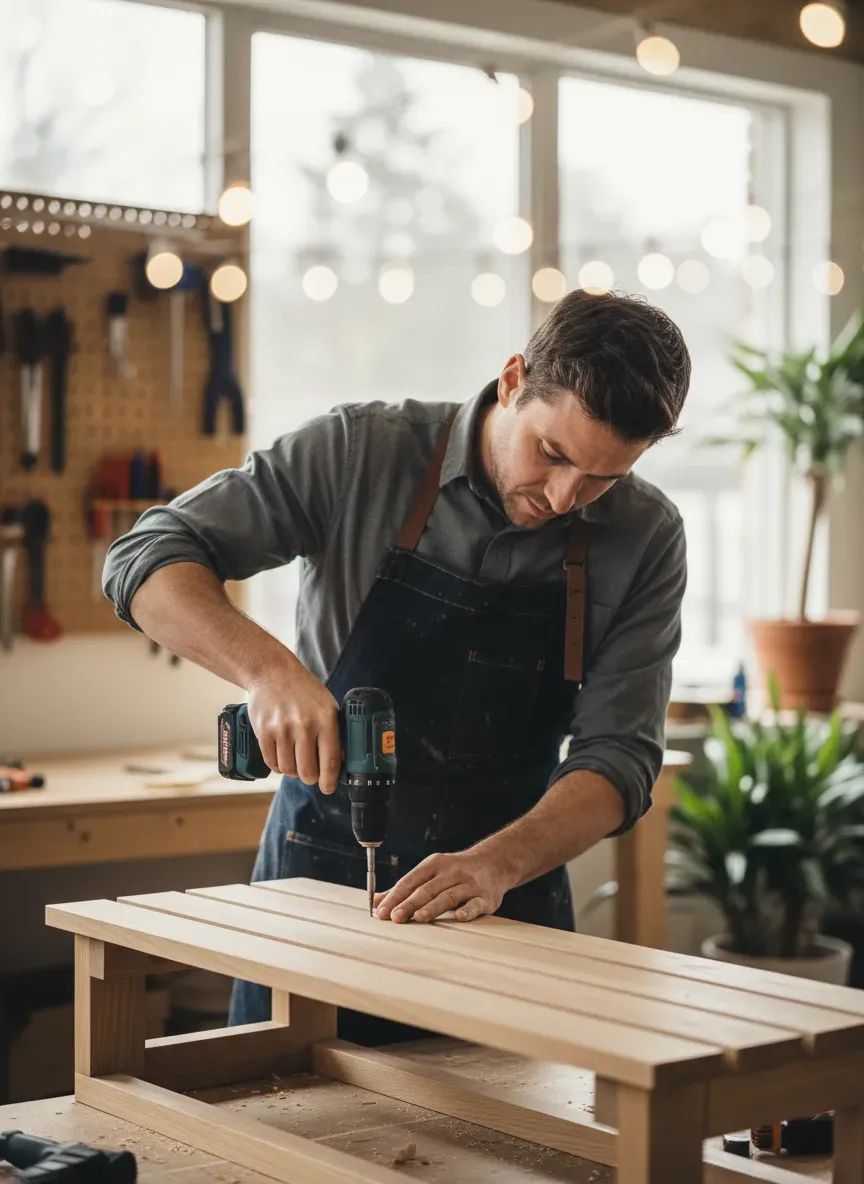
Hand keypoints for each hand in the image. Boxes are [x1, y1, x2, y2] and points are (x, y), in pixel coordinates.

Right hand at [247, 661, 341, 792]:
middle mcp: (304, 725)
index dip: (330, 781)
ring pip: (288, 770)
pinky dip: (278, 766)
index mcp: (325, 719)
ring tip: (296, 760)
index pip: (330, 761)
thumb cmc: (304, 691)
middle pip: (308, 771)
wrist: (272, 673)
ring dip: (293, 771)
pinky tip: (283, 757)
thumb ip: (335, 732)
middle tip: (311, 773)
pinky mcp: (264, 731)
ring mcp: (282, 729)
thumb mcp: (328, 706)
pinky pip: (272, 763)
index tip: (328, 788)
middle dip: (311, 778)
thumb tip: (340, 761)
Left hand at [374, 849, 515, 923]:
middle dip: (409, 903)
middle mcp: (451, 872)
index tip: (381, 912)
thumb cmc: (455, 872)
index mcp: (434, 865)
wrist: (494, 862)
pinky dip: (467, 910)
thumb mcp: (430, 873)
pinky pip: (476, 904)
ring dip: (433, 907)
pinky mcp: (486, 897)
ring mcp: (469, 884)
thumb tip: (376, 901)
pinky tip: (459, 917)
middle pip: (427, 889)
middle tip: (395, 917)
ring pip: (448, 896)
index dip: (395, 896)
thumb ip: (405, 888)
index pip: (410, 881)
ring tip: (419, 918)